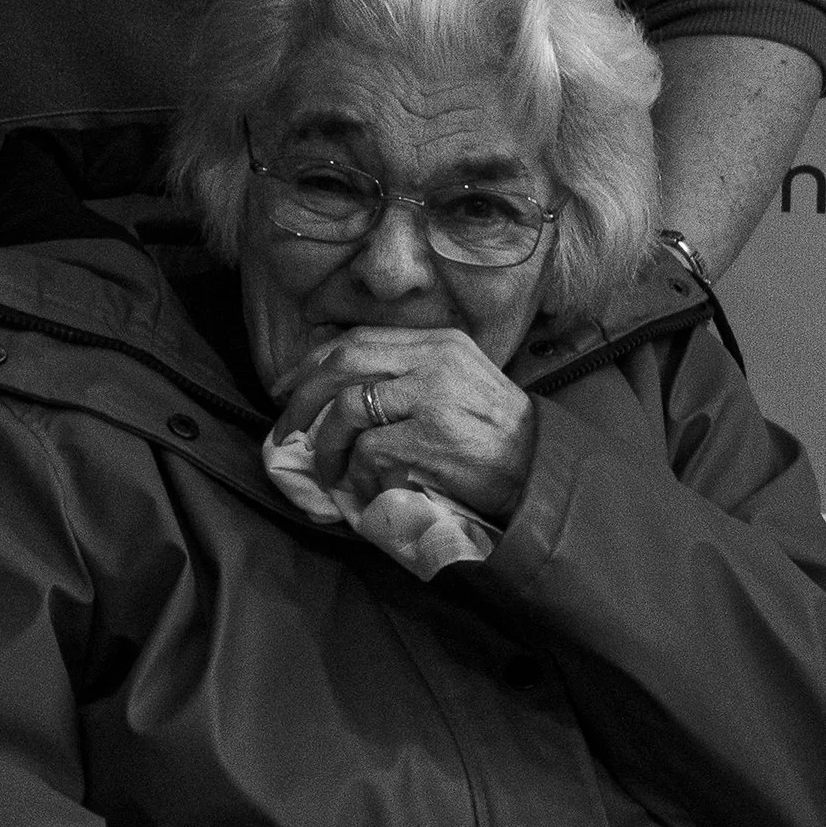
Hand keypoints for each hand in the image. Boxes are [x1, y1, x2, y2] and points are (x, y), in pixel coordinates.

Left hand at [280, 328, 538, 522]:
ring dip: (325, 444)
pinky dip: (356, 473)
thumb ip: (409, 375)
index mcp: (437, 341)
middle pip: (343, 361)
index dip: (312, 363)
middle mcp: (434, 359)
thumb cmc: (494, 433)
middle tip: (286, 429)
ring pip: (348, 406)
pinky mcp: (430, 437)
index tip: (287, 389)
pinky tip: (362, 487)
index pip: (357, 339)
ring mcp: (432, 396)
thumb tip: (339, 392)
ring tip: (325, 470)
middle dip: (302, 397)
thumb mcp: (457, 382)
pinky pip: (368, 450)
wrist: (539, 470)